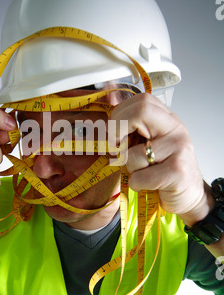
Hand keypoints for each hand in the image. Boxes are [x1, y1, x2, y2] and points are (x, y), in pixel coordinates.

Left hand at [110, 93, 211, 225]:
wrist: (188, 194)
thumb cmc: (163, 168)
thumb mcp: (146, 142)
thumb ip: (130, 125)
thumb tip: (107, 100)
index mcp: (166, 119)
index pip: (140, 101)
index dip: (120, 116)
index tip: (115, 135)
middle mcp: (175, 128)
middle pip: (141, 110)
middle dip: (118, 131)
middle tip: (118, 149)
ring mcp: (179, 148)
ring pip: (134, 153)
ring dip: (131, 168)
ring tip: (144, 172)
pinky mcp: (178, 171)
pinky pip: (141, 177)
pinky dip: (138, 184)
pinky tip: (150, 185)